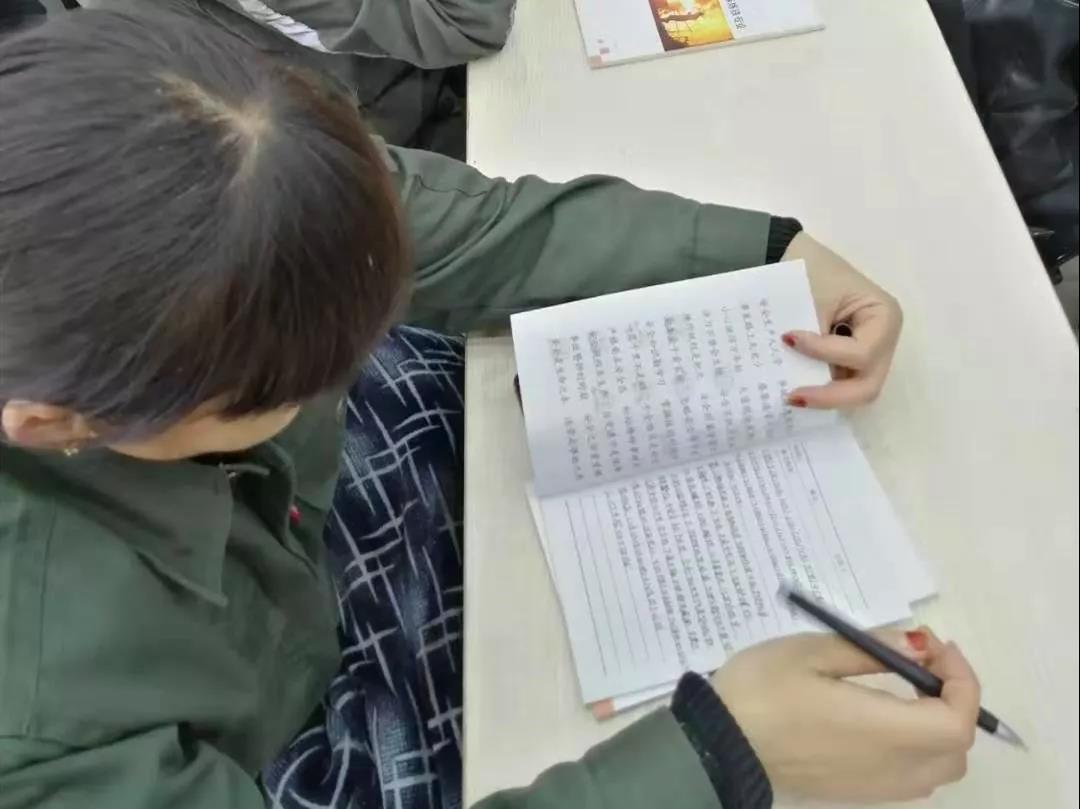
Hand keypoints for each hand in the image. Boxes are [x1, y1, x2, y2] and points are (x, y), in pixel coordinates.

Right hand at [711, 627, 979, 802]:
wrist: (718, 745)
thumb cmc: (761, 691)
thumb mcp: (810, 651)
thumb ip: (871, 650)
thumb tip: (916, 645)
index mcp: (884, 730)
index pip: (958, 720)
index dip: (962, 680)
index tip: (932, 646)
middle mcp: (890, 767)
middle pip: (957, 748)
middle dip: (954, 701)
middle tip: (919, 661)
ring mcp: (874, 786)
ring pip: (938, 767)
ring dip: (938, 727)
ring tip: (904, 688)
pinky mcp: (855, 794)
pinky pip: (911, 778)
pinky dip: (918, 748)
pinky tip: (881, 719)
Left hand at [781, 232, 902, 408]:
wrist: (792, 256)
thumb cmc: (808, 269)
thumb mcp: (811, 299)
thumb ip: (810, 338)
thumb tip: (794, 374)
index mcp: (884, 318)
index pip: (861, 354)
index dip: (824, 353)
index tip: (787, 338)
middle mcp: (883, 342)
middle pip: (866, 387)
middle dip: (830, 396)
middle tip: (792, 397)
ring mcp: (867, 355)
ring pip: (854, 393)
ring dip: (824, 397)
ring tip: (790, 395)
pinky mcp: (848, 362)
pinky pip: (839, 385)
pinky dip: (819, 389)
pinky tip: (793, 389)